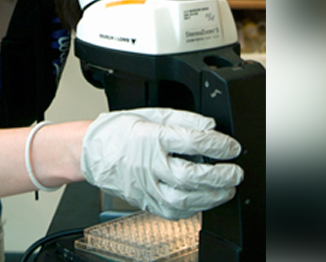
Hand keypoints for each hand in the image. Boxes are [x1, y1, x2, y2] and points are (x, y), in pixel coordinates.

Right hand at [80, 108, 242, 219]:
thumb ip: (183, 119)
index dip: (218, 145)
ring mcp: (146, 187)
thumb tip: (209, 125)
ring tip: (226, 190)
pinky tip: (203, 199)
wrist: (91, 152)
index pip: (192, 142)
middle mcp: (149, 165)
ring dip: (211, 197)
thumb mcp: (151, 114)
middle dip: (219, 176)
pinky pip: (172, 212)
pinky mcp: (145, 202)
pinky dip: (193, 208)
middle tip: (235, 172)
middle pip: (190, 175)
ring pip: (183, 200)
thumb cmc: (118, 132)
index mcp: (151, 138)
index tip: (231, 147)